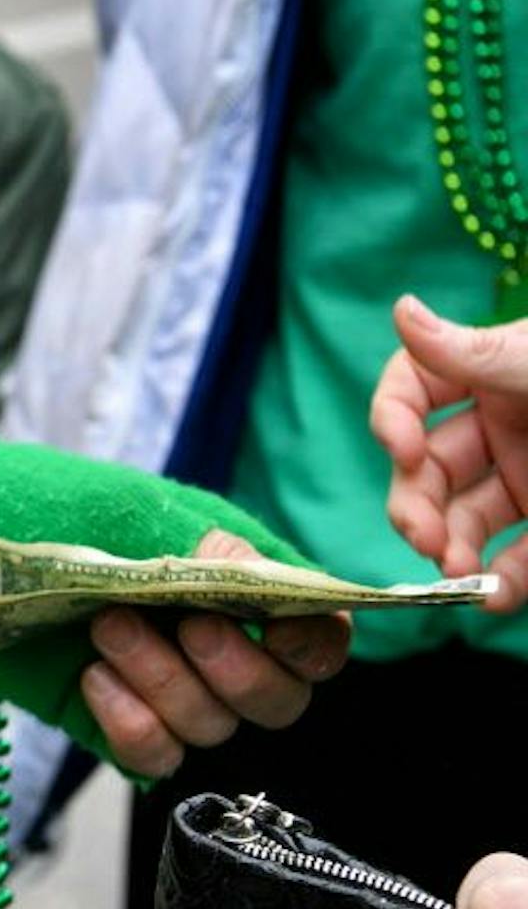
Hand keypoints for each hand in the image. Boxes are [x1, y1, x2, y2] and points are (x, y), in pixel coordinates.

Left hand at [0, 434, 342, 774]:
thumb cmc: (47, 507)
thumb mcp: (135, 512)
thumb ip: (211, 549)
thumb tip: (269, 586)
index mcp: (238, 581)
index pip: (317, 638)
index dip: (314, 647)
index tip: (279, 633)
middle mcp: (213, 639)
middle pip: (279, 701)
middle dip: (237, 670)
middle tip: (184, 625)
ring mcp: (162, 684)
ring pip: (213, 727)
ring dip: (167, 682)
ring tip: (105, 627)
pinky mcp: (109, 718)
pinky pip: (155, 754)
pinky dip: (132, 725)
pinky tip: (91, 680)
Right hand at [371, 294, 527, 610]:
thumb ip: (473, 349)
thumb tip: (401, 310)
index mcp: (490, 375)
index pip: (412, 390)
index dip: (393, 419)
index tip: (403, 448)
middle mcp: (500, 426)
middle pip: (425, 469)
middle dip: (414, 505)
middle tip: (424, 538)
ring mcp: (527, 476)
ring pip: (462, 519)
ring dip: (449, 551)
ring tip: (457, 577)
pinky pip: (517, 559)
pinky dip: (501, 584)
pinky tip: (493, 598)